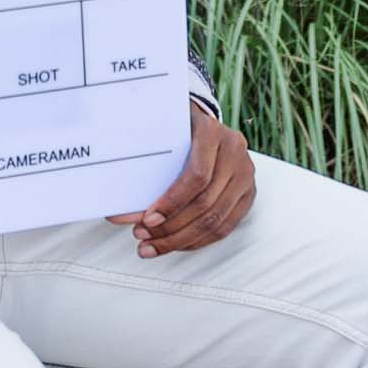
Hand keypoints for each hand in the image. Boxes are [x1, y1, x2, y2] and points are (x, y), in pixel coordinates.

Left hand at [106, 105, 254, 257]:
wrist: (201, 122)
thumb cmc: (176, 129)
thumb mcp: (161, 136)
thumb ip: (145, 168)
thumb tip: (120, 214)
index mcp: (211, 131)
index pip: (196, 176)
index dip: (172, 203)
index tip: (148, 219)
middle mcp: (234, 150)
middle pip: (206, 203)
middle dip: (171, 227)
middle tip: (143, 236)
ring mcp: (245, 173)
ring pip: (216, 220)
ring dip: (181, 239)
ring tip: (153, 245)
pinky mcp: (247, 193)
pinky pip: (225, 226)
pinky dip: (198, 240)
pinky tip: (176, 244)